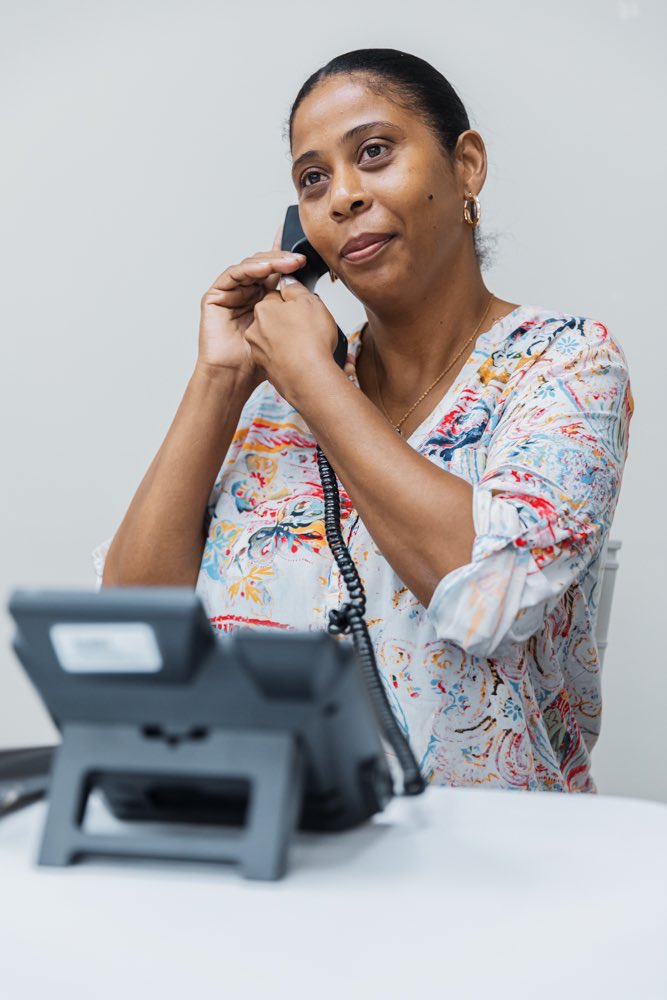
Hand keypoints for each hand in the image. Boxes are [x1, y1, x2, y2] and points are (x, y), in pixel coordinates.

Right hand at [197, 224, 305, 388]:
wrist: (235, 377)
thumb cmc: (256, 360)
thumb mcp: (284, 329)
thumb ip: (292, 307)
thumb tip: (306, 287)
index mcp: (263, 299)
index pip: (275, 272)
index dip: (286, 258)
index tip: (304, 250)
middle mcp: (246, 293)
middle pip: (264, 266)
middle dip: (282, 259)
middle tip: (300, 259)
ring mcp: (230, 293)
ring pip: (250, 267)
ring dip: (270, 262)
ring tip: (288, 263)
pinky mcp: (215, 295)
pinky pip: (233, 274)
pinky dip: (250, 269)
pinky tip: (265, 269)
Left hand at [242, 275, 339, 401]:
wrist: (309, 379)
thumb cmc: (310, 342)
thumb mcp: (309, 301)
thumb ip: (295, 288)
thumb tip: (288, 282)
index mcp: (263, 310)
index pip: (275, 297)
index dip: (292, 301)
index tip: (303, 307)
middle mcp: (256, 331)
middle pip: (273, 318)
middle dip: (288, 321)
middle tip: (307, 326)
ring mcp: (260, 352)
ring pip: (276, 339)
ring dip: (289, 339)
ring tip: (308, 345)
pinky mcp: (267, 370)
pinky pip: (279, 358)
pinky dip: (290, 357)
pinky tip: (303, 359)